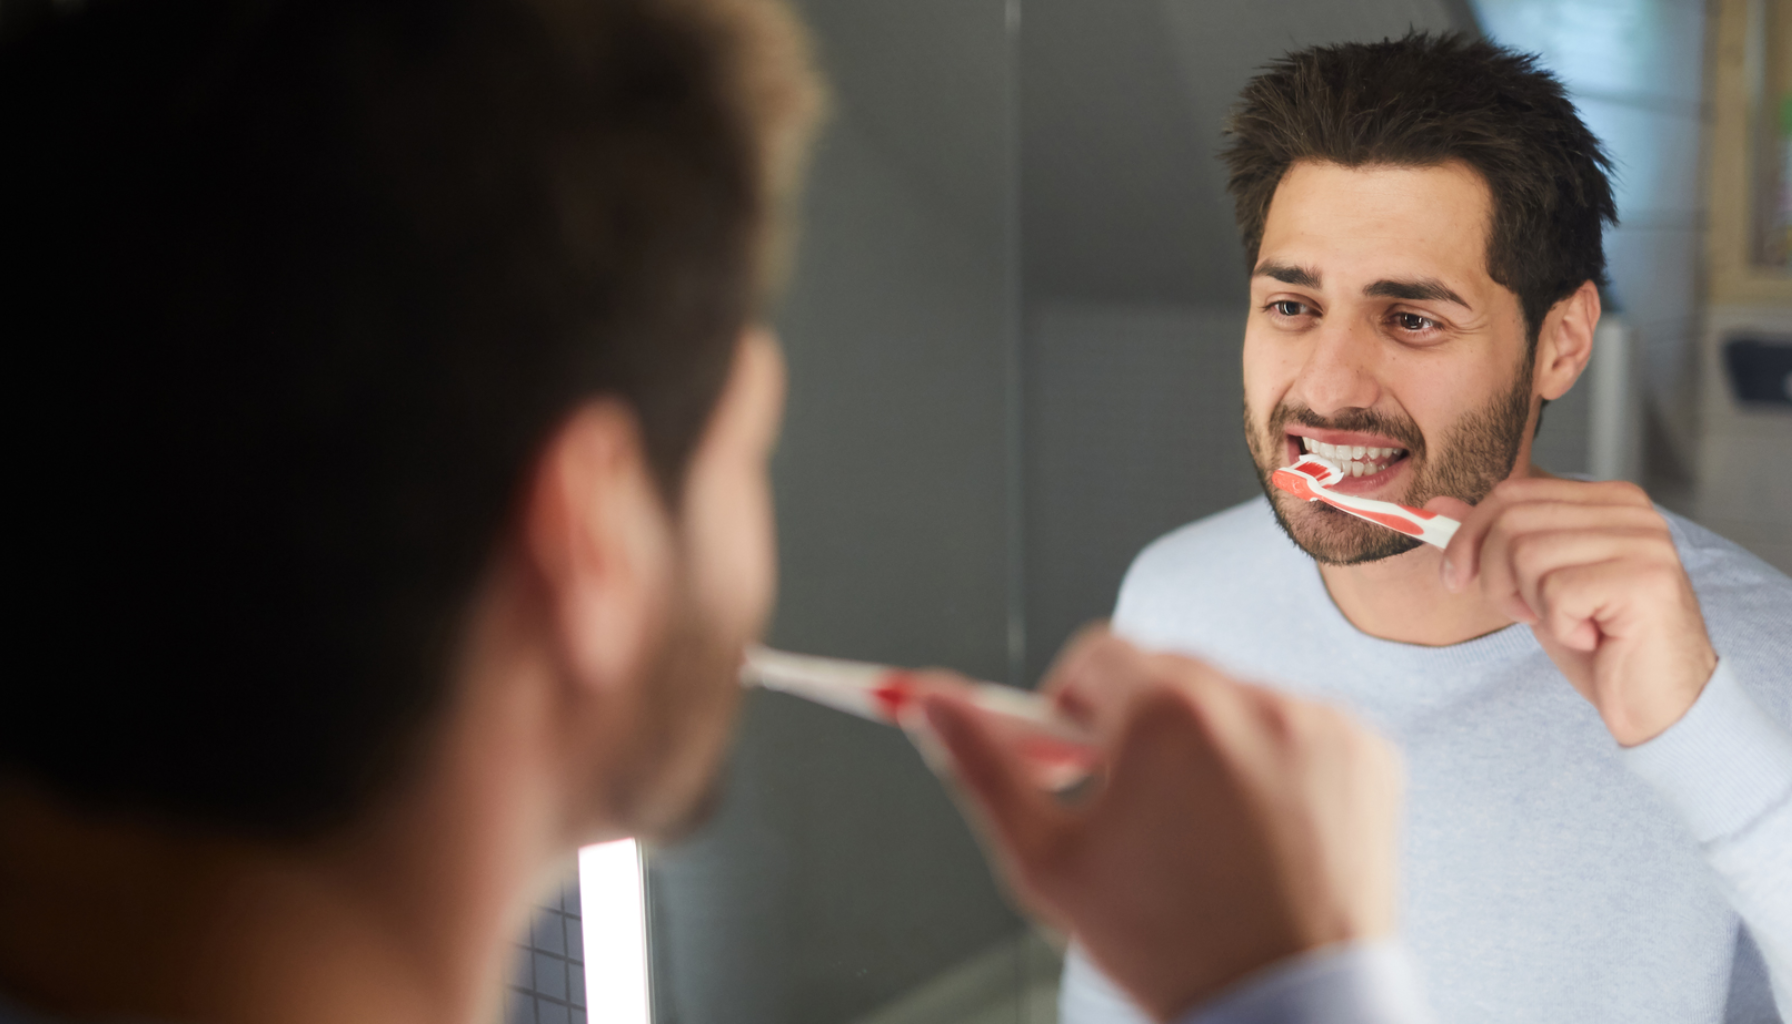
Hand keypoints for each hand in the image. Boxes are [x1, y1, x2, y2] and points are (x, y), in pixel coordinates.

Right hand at [916, 628, 1402, 1022]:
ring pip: (1233, 700)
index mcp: (1165, 711)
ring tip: (1202, 832)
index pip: (1096, 653)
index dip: (1067, 704)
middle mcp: (1249, 698)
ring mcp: (1318, 722)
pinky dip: (1275, 764)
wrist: (1289, 1014)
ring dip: (1207, 742)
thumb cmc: (1168, 947)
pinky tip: (1261, 833)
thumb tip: (931, 701)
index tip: (1069, 756)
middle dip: (1137, 726)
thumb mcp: (1048, 862)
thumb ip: (983, 765)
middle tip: (1131, 804)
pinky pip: (1299, 727)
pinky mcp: (1369, 753)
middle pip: (1165, 673)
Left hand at [1433, 478, 1717, 745]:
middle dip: (1495, 576)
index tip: (1455, 576)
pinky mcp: (1645, 580)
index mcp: (1608, 501)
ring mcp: (1643, 543)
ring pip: (1528, 555)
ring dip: (1531, 604)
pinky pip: (1557, 591)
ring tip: (1571, 624)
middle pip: (1511, 520)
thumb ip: (1494, 541)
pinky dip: (1561, 625)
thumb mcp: (1534, 586)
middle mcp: (1632, 512)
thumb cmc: (1600, 645)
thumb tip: (1438, 506)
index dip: (1468, 536)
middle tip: (1526, 612)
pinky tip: (1594, 637)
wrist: (1658, 704)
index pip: (1512, 493)